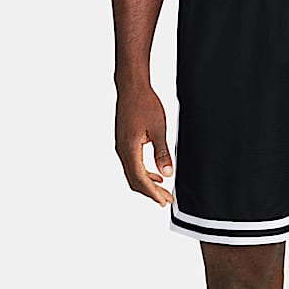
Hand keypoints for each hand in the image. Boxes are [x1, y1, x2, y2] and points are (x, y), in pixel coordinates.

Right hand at [114, 83, 174, 206]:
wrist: (131, 87)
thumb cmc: (144, 103)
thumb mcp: (158, 129)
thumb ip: (162, 152)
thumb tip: (167, 173)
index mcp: (129, 149)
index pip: (140, 179)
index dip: (153, 193)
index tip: (164, 201)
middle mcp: (122, 150)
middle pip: (135, 180)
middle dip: (151, 192)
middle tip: (166, 200)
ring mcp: (122, 147)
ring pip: (133, 174)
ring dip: (148, 184)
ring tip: (163, 191)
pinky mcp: (124, 143)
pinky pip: (133, 164)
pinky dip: (144, 173)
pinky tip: (156, 175)